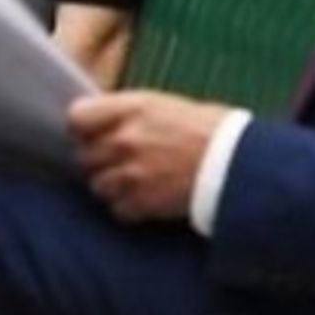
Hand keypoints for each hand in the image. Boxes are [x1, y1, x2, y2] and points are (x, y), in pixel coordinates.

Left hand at [68, 90, 230, 222]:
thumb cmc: (210, 129)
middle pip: (84, 155)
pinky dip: (127, 207)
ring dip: (110, 185)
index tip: (90, 132)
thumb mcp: (166, 105)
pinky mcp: (142, 203)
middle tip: (117, 160)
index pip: (78, 117)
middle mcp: (124, 140)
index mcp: (131, 108)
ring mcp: (131, 173)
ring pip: (97, 185)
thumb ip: (130, 112)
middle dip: (98, 159)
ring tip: (132, 181)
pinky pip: (116, 209)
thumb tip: (107, 120)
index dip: (83, 127)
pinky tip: (144, 198)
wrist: (237, 163)